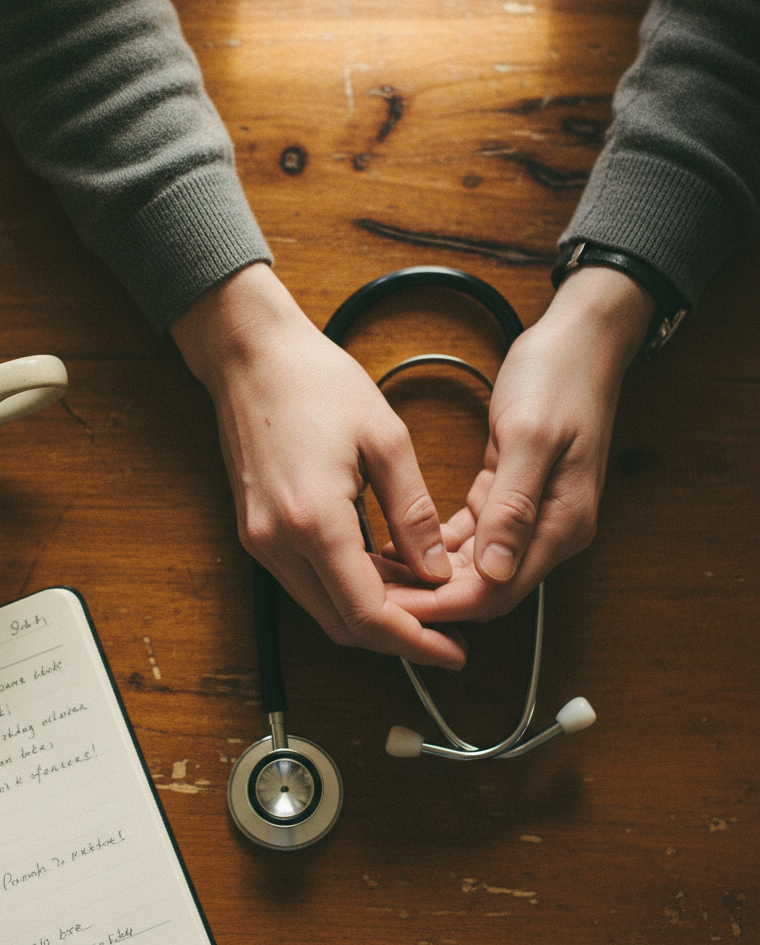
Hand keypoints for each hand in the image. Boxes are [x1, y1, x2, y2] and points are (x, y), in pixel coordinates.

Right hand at [170, 263, 464, 668]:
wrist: (250, 356)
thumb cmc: (315, 382)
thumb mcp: (385, 440)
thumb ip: (413, 514)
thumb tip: (436, 570)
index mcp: (313, 520)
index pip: (366, 613)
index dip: (414, 642)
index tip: (452, 651)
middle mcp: (277, 542)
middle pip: (341, 624)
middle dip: (397, 636)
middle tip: (446, 632)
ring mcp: (259, 539)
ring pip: (322, 607)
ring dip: (372, 612)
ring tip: (422, 595)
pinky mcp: (256, 530)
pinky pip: (305, 580)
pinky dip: (345, 587)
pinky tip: (382, 569)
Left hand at [380, 264, 656, 623]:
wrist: (579, 341)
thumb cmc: (559, 378)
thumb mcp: (530, 437)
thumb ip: (514, 505)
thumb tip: (495, 570)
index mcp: (562, 524)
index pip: (498, 590)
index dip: (444, 606)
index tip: (394, 610)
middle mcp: (549, 529)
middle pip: (483, 586)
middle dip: (428, 596)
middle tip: (370, 593)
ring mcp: (530, 513)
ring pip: (473, 565)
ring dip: (427, 573)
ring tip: (375, 573)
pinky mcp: (510, 494)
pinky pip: (470, 535)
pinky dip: (436, 544)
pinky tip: (398, 544)